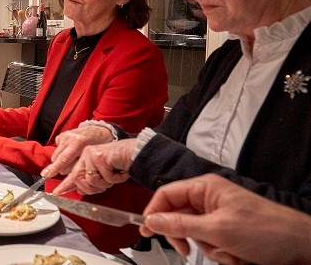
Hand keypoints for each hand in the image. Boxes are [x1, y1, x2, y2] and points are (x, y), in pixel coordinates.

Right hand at [42, 125, 114, 177]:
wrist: (100, 131)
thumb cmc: (99, 146)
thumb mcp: (93, 156)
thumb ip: (81, 165)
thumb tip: (70, 178)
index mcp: (79, 142)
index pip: (63, 159)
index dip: (54, 168)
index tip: (45, 175)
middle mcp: (70, 138)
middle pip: (57, 158)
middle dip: (58, 168)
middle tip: (63, 172)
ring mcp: (65, 136)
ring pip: (55, 156)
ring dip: (61, 162)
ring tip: (72, 161)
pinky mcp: (61, 136)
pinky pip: (57, 150)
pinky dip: (62, 154)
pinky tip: (71, 153)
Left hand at [53, 139, 135, 195]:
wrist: (136, 153)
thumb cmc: (121, 164)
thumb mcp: (104, 175)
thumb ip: (91, 182)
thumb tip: (79, 190)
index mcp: (85, 159)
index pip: (73, 175)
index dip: (65, 186)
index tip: (57, 193)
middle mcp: (85, 155)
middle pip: (79, 180)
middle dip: (92, 188)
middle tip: (106, 183)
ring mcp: (91, 154)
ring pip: (91, 181)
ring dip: (106, 183)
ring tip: (114, 174)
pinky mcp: (99, 156)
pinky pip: (104, 177)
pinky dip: (115, 178)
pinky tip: (120, 170)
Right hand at [142, 174, 310, 264]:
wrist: (299, 246)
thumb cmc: (267, 229)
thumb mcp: (217, 229)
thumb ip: (180, 225)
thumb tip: (152, 220)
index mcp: (205, 188)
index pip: (166, 195)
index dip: (154, 212)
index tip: (146, 230)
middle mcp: (210, 199)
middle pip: (177, 217)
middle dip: (186, 237)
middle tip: (185, 249)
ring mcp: (219, 216)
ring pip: (194, 234)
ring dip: (208, 248)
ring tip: (227, 251)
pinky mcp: (227, 232)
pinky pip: (209, 243)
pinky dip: (219, 253)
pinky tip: (235, 255)